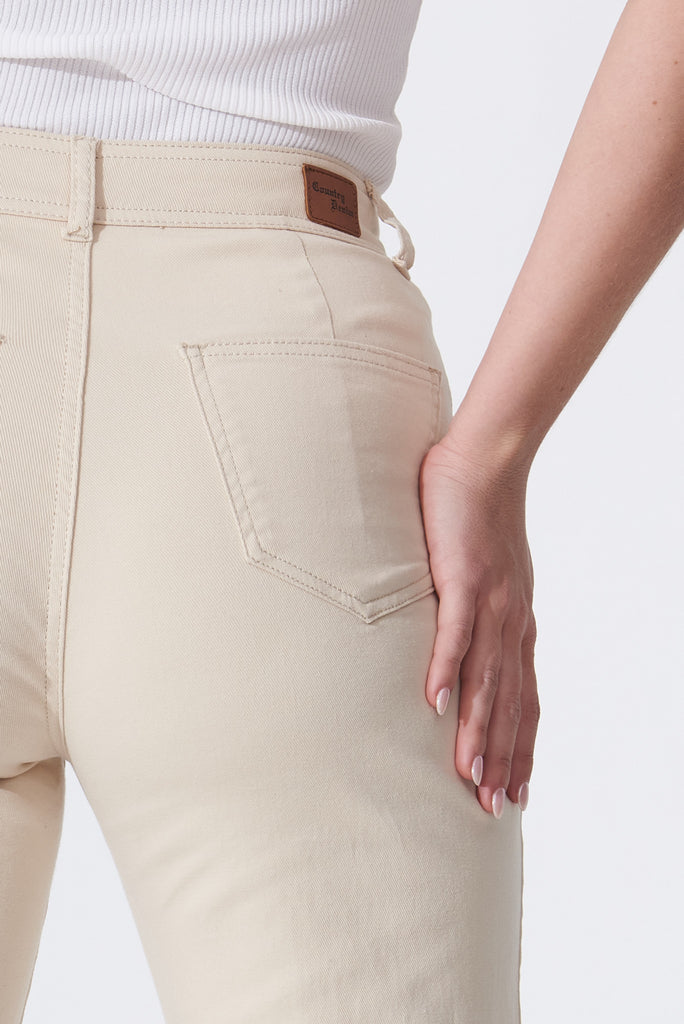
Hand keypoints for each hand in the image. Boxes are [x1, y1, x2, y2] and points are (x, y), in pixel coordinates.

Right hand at [418, 435, 540, 816]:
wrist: (483, 465)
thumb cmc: (478, 520)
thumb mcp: (485, 578)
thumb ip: (478, 617)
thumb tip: (460, 653)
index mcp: (518, 625)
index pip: (525, 699)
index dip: (522, 747)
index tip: (518, 792)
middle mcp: (512, 622)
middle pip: (510, 702)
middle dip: (504, 756)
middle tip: (494, 807)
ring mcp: (490, 602)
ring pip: (486, 678)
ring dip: (477, 728)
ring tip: (468, 773)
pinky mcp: (462, 578)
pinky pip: (455, 632)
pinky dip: (445, 669)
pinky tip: (433, 705)